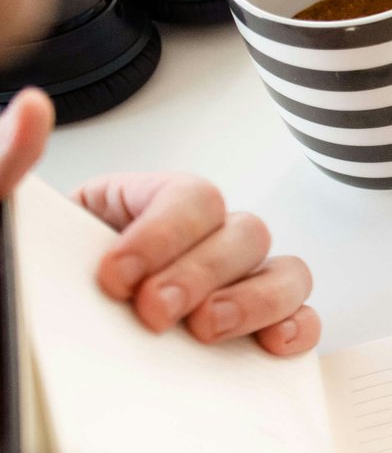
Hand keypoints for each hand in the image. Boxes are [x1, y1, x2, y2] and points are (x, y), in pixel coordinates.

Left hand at [0, 89, 321, 354]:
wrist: (24, 337)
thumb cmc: (28, 274)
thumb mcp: (9, 217)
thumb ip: (9, 161)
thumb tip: (31, 107)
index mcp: (147, 204)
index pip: (192, 198)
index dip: (165, 235)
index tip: (116, 277)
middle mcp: (200, 240)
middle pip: (246, 234)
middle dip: (203, 275)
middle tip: (155, 313)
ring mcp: (232, 285)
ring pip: (286, 272)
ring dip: (255, 301)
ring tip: (205, 332)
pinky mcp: (249, 330)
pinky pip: (300, 319)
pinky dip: (297, 328)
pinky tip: (267, 345)